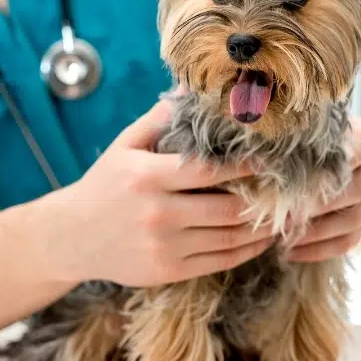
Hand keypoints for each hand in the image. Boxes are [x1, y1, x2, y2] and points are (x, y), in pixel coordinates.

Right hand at [40, 99, 274, 287]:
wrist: (72, 237)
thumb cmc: (104, 184)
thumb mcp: (125, 146)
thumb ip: (160, 118)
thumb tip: (192, 89)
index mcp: (147, 177)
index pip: (210, 171)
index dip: (246, 166)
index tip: (272, 159)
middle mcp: (157, 214)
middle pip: (228, 209)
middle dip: (264, 200)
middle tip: (288, 189)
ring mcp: (164, 247)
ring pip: (229, 239)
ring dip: (262, 228)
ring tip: (284, 214)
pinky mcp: (168, 272)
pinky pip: (219, 262)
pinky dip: (247, 251)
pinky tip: (261, 239)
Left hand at [287, 116, 360, 261]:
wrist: (359, 163)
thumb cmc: (323, 143)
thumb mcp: (314, 132)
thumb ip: (296, 137)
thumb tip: (257, 148)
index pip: (353, 153)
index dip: (324, 168)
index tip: (291, 179)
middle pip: (354, 191)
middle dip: (316, 205)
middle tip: (282, 213)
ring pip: (352, 222)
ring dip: (316, 232)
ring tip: (283, 237)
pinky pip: (348, 243)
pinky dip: (319, 250)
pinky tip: (291, 253)